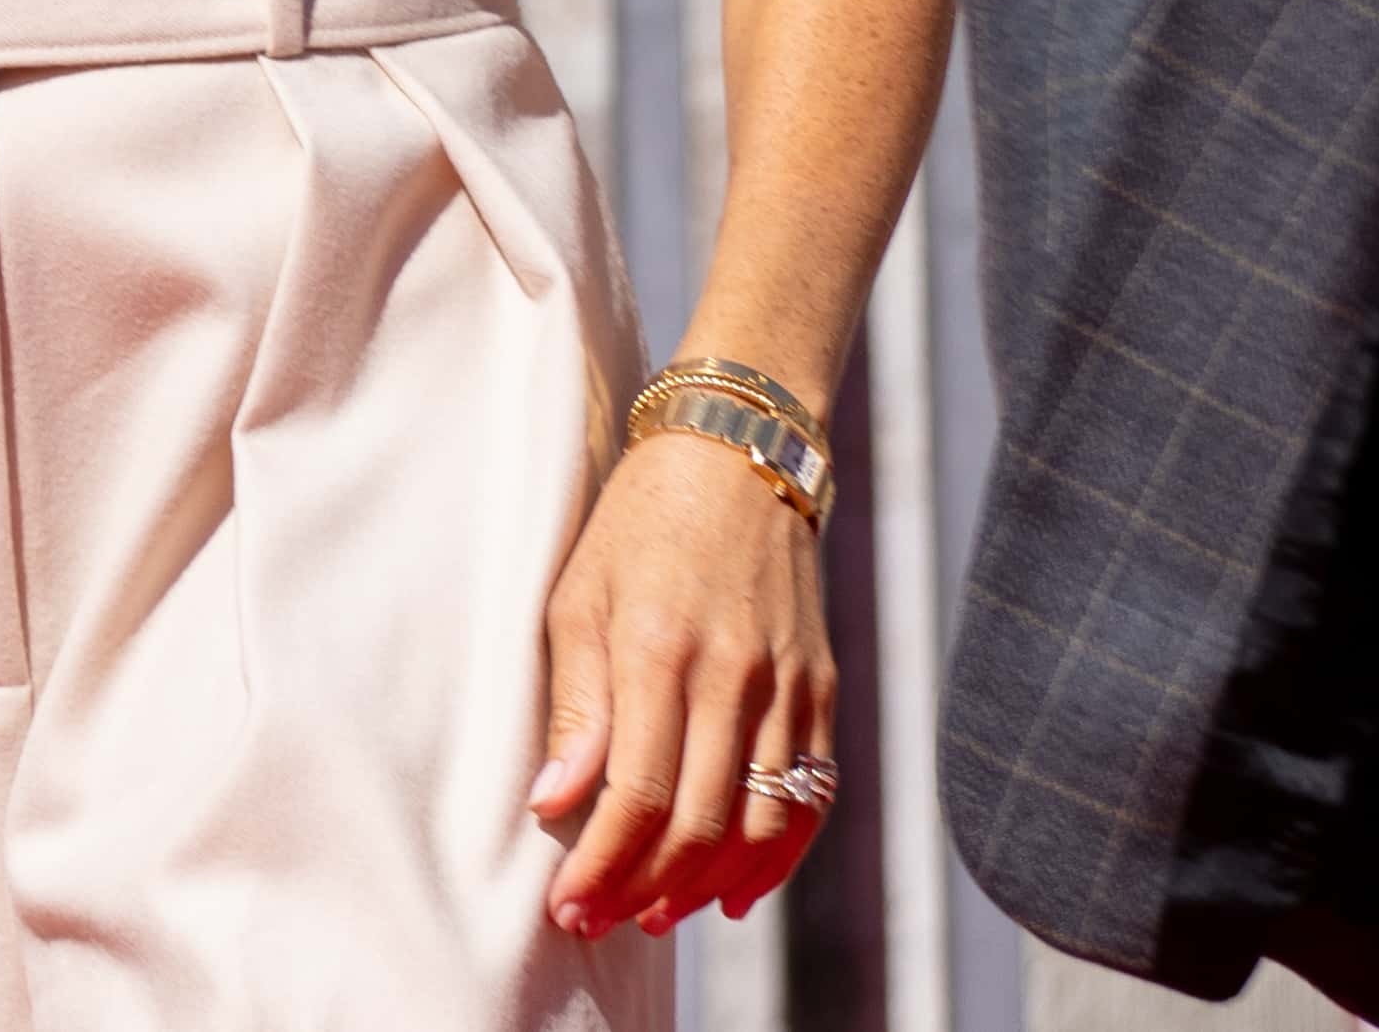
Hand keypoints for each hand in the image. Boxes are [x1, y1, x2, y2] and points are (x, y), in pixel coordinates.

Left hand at [529, 427, 835, 941]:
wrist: (737, 455)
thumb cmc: (635, 523)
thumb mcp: (576, 594)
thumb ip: (574, 703)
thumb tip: (553, 802)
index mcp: (659, 648)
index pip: (640, 793)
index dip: (604, 863)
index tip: (569, 907)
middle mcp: (735, 674)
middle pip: (703, 822)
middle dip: (648, 888)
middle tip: (603, 922)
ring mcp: (791, 685)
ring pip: (764, 821)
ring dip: (712, 884)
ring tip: (659, 911)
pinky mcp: (824, 690)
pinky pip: (812, 795)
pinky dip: (778, 854)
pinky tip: (737, 887)